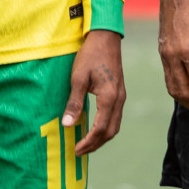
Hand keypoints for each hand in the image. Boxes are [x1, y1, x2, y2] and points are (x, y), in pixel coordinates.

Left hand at [65, 29, 124, 156]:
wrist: (105, 37)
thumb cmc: (90, 55)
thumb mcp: (78, 78)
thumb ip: (74, 102)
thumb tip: (67, 124)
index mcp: (109, 98)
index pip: (100, 129)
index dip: (88, 142)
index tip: (77, 150)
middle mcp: (119, 100)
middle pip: (110, 132)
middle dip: (96, 144)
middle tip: (80, 151)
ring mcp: (121, 96)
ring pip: (115, 125)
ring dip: (102, 138)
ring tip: (87, 143)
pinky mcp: (119, 92)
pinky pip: (115, 117)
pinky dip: (106, 127)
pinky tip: (95, 127)